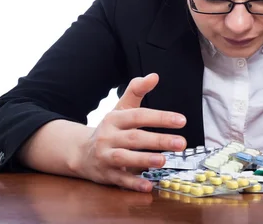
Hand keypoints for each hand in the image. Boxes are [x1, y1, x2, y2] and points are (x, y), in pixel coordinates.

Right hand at [75, 73, 186, 191]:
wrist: (81, 152)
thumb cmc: (110, 129)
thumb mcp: (121, 108)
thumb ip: (137, 91)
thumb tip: (154, 76)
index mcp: (115, 118)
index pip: (139, 116)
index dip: (160, 117)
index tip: (182, 120)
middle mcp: (108, 136)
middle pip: (135, 137)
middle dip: (158, 140)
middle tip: (181, 143)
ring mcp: (105, 156)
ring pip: (125, 157)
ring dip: (144, 159)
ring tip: (164, 160)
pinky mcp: (105, 174)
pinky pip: (119, 179)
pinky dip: (133, 183)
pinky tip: (148, 186)